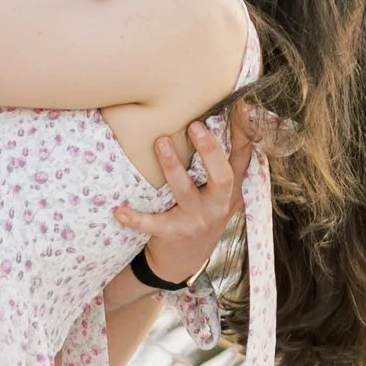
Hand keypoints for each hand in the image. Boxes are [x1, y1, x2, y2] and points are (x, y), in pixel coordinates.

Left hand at [113, 111, 245, 283]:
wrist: (185, 260)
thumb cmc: (203, 215)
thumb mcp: (223, 195)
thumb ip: (227, 165)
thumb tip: (232, 121)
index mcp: (230, 192)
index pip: (242, 159)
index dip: (245, 133)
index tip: (243, 105)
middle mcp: (218, 205)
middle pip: (222, 176)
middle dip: (210, 151)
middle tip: (195, 125)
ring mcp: (196, 220)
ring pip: (185, 191)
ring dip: (172, 166)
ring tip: (159, 142)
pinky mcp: (172, 233)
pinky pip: (152, 223)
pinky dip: (135, 218)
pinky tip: (119, 211)